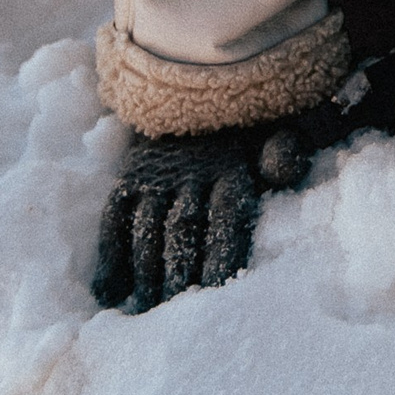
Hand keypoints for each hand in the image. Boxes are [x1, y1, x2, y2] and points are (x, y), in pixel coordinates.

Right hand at [89, 119, 320, 312]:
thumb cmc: (245, 129)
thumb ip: (284, 153)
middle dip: (179, 275)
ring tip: (147, 312)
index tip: (216, 294)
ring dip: (146, 273)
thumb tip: (283, 168)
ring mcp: (155, 175)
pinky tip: (110, 292)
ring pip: (147, 227)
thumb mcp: (274, 133)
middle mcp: (189, 172)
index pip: (226, 215)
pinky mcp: (129, 176)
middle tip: (175, 316)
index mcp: (231, 168)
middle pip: (183, 228)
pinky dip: (110, 254)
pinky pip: (114, 217)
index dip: (221, 255)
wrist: (195, 79)